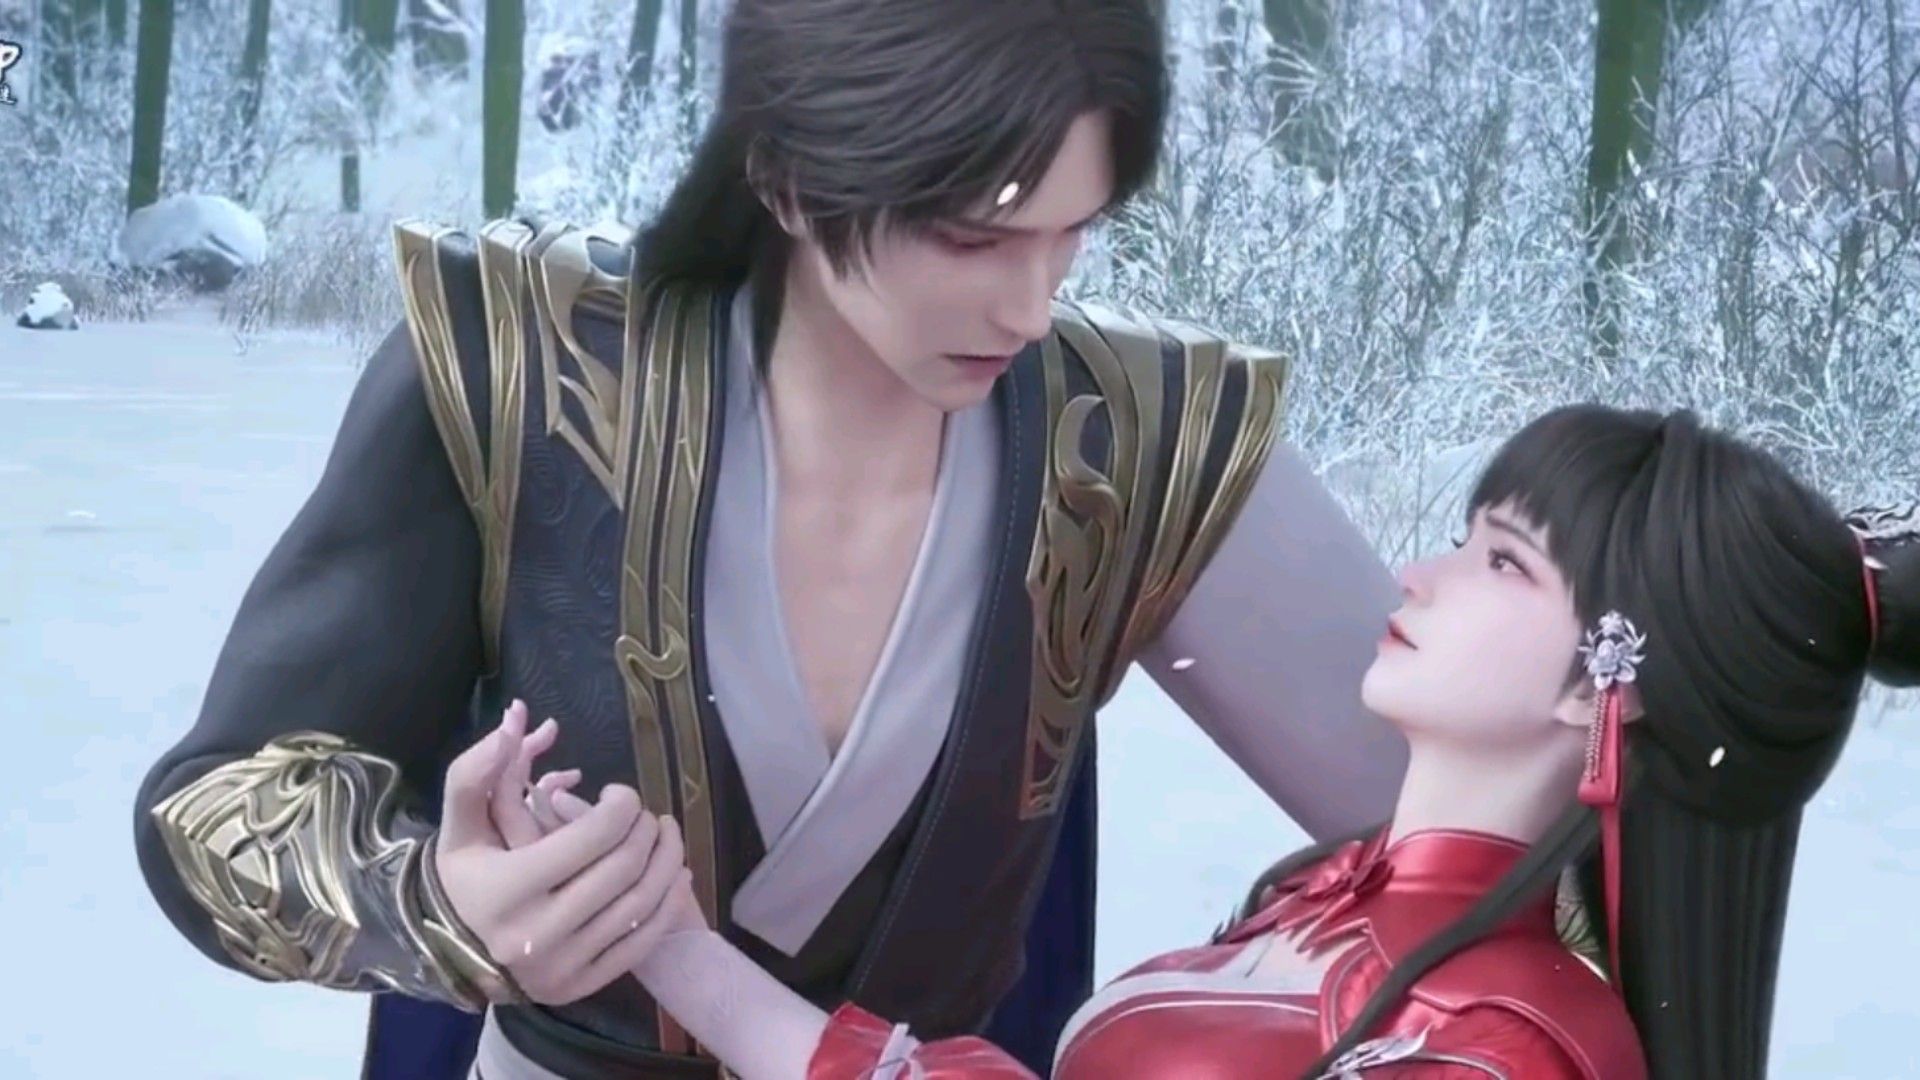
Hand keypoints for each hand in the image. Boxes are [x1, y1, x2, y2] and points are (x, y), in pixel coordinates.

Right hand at [431, 701, 688, 1003]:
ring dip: (668, 861)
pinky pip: (642, 943)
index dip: (622, 806)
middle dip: (648, 830)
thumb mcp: (459, 825)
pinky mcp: (581, 986)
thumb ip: (478, 771)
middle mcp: (539, 933)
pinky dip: (668, 904)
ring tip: (666, 836)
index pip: (594, 837)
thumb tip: (514, 721)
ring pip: (641, 904)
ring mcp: (564, 965)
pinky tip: (674, 876)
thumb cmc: (461, 878)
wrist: (446, 955)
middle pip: (624, 868)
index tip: (620, 794)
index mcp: (510, 888)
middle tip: (649, 815)